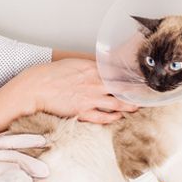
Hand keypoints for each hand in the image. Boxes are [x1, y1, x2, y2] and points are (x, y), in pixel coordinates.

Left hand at [0, 134, 48, 181]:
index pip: (11, 164)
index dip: (30, 167)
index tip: (44, 173)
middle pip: (7, 148)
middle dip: (29, 148)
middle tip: (46, 145)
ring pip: (0, 141)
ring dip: (20, 138)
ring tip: (38, 139)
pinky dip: (8, 139)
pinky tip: (21, 139)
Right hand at [16, 59, 137, 121]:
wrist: (35, 87)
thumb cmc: (50, 75)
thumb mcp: (72, 64)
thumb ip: (89, 66)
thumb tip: (100, 66)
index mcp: (91, 69)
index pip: (117, 72)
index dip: (131, 75)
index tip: (140, 77)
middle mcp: (94, 83)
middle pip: (122, 87)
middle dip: (136, 91)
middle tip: (146, 93)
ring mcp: (90, 98)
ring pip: (117, 103)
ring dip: (129, 106)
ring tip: (137, 107)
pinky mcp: (83, 111)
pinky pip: (103, 117)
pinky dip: (113, 118)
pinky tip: (119, 117)